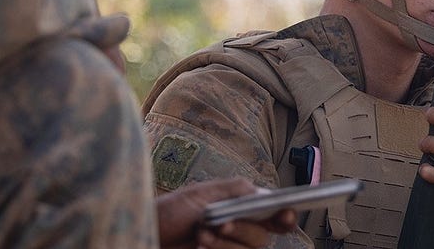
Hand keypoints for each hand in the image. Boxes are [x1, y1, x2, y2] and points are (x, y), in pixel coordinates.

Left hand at [157, 178, 297, 248]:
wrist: (147, 233)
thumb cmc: (171, 212)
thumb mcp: (202, 194)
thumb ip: (235, 191)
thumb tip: (263, 193)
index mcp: (242, 209)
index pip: (275, 216)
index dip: (286, 217)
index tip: (285, 215)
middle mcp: (240, 232)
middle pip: (262, 238)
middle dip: (242, 230)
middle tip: (219, 223)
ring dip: (225, 244)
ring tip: (200, 234)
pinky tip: (199, 248)